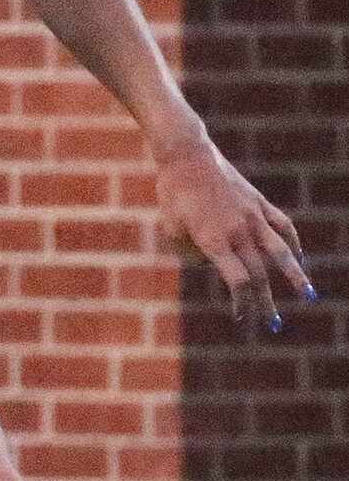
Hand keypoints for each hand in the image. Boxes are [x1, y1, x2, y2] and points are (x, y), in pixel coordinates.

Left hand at [154, 136, 313, 330]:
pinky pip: (282, 226)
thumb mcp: (171, 227)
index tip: (241, 317)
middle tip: (273, 324)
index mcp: (215, 241)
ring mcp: (253, 216)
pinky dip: (293, 243)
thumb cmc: (173, 193)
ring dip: (295, 276)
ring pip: (281, 252)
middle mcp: (239, 232)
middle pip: (259, 274)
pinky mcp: (259, 202)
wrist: (187, 156)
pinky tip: (297, 257)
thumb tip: (208, 262)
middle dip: (266, 302)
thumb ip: (190, 251)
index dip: (243, 302)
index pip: (238, 280)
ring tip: (309, 295)